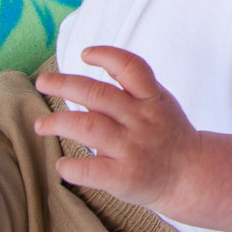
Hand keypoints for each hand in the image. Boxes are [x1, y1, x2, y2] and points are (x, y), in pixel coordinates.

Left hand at [35, 47, 201, 214]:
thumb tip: (82, 84)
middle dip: (64, 84)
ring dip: (58, 122)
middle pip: (98, 95)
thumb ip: (128, 92)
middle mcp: (143, 120)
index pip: (132, 67)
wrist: (191, 174)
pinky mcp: (124, 177)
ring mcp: (133, 148)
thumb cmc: (167, 134)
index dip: (106, 55)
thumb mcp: (159, 104)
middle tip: (42, 81)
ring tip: (41, 125)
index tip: (84, 54)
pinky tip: (62, 165)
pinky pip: (89, 169)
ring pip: (88, 126)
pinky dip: (70, 166)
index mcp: (153, 99)